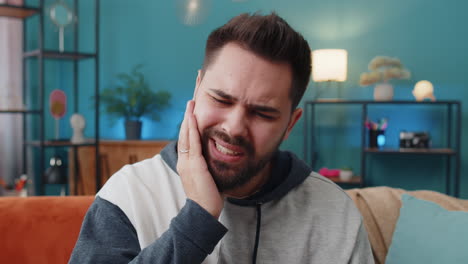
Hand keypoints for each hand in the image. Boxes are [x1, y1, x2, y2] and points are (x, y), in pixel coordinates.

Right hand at [177, 100, 223, 218]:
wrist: (204, 212)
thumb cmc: (209, 197)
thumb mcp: (209, 177)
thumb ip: (210, 166)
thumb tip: (220, 158)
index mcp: (186, 163)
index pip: (187, 139)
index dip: (189, 123)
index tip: (192, 110)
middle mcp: (183, 161)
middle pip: (184, 133)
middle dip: (188, 115)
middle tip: (191, 99)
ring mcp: (187, 162)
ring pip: (186, 135)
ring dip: (188, 117)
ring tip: (190, 102)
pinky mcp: (194, 165)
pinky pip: (192, 143)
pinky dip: (191, 129)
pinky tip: (193, 117)